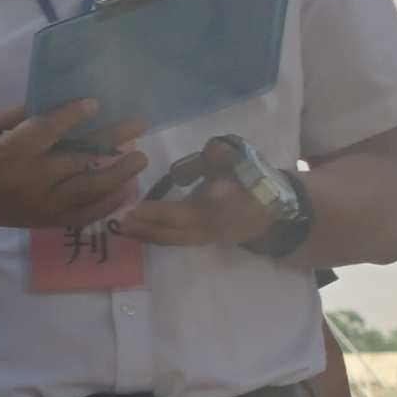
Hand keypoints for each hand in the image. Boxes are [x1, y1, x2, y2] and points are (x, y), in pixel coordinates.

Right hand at [0, 97, 140, 240]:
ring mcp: (44, 203)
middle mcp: (32, 178)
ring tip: (141, 158)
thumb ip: (20, 114)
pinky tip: (128, 189)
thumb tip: (56, 100)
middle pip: (78, 157)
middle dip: (111, 140)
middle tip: (138, 125)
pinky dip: (109, 203)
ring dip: (119, 173)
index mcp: (13, 150)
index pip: (48, 130)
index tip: (96, 103)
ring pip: (89, 189)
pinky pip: (86, 214)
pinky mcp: (50, 220)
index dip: (73, 116)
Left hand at [112, 136, 287, 256]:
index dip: (162, 213)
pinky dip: (156, 237)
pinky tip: (137, 232)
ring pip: (175, 240)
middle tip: (121, 220)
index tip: (137, 208)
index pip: (188, 213)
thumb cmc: (253, 179)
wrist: (275, 210)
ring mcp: (208, 236)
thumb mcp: (241, 160)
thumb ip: (221, 155)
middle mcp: (213, 226)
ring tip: (122, 228)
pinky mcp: (203, 239)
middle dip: (148, 227)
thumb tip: (203, 157)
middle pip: (176, 231)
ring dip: (148, 235)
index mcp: (223, 207)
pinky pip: (177, 241)